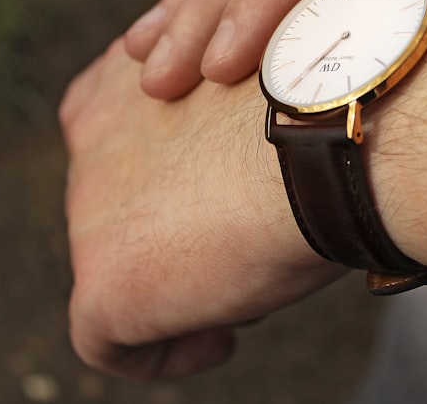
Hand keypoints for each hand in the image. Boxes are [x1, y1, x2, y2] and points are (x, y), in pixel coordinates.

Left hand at [60, 0, 426, 377]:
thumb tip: (254, 149)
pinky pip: (112, 342)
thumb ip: (229, 108)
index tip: (202, 190)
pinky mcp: (107, 283)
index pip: (109, 126)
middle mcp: (94, 138)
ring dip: (176, 282)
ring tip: (245, 282)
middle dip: (166, 228)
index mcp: (127, 75)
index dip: (152, 166)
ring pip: (122, 267)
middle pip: (113, 202)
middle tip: (233, 243)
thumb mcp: (263, 81)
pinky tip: (220, 340)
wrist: (335, 138)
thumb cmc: (326, 99)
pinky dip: (165, 351)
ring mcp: (91, 212)